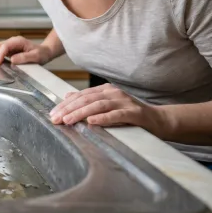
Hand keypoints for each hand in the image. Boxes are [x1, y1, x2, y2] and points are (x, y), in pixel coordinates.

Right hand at [0, 36, 51, 65]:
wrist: (45, 52)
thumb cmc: (42, 53)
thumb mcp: (36, 56)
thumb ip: (24, 57)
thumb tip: (12, 59)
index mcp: (18, 41)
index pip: (5, 46)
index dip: (0, 55)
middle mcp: (13, 42)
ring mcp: (10, 46)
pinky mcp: (9, 51)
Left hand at [49, 83, 169, 136]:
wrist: (159, 120)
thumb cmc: (131, 115)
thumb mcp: (108, 105)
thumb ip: (89, 100)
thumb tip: (67, 96)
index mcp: (106, 90)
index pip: (81, 96)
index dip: (65, 104)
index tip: (53, 113)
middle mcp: (114, 93)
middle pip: (86, 99)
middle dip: (69, 109)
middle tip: (55, 118)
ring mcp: (124, 102)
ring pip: (98, 105)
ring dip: (81, 113)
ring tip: (68, 120)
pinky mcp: (134, 113)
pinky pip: (116, 114)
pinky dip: (103, 118)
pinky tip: (91, 122)